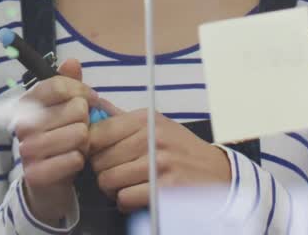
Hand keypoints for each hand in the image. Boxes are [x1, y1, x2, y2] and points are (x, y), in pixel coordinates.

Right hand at [15, 59, 97, 223]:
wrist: (47, 181)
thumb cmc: (58, 137)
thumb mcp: (63, 108)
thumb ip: (68, 84)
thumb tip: (72, 61)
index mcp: (26, 103)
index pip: (59, 85)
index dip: (81, 90)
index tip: (91, 99)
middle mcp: (22, 124)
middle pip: (76, 109)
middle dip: (85, 120)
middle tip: (78, 129)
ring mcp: (27, 149)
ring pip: (79, 134)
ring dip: (85, 142)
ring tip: (77, 146)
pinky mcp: (36, 173)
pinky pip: (75, 159)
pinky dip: (80, 160)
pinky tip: (73, 162)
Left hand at [88, 102, 230, 212]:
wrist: (217, 172)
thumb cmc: (181, 149)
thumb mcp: (156, 124)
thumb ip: (123, 118)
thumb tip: (91, 104)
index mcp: (144, 118)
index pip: (97, 133)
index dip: (90, 149)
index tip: (96, 156)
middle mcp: (151, 137)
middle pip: (99, 160)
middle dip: (102, 172)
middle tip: (115, 174)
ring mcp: (159, 162)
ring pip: (108, 180)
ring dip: (112, 189)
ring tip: (125, 186)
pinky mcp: (165, 188)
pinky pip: (125, 198)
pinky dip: (126, 203)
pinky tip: (136, 197)